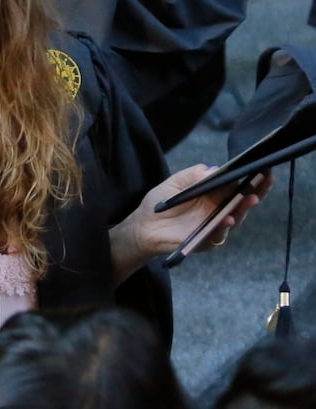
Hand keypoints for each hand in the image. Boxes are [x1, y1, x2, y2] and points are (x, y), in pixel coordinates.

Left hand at [108, 165, 270, 281]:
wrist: (142, 228)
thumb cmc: (158, 204)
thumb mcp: (173, 184)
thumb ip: (192, 175)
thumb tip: (214, 169)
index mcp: (214, 194)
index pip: (237, 185)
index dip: (252, 178)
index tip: (264, 169)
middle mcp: (219, 209)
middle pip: (243, 201)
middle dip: (257, 191)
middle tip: (265, 181)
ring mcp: (214, 224)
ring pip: (236, 217)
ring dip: (244, 209)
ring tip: (249, 199)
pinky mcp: (207, 239)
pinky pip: (218, 234)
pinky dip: (223, 227)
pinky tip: (227, 219)